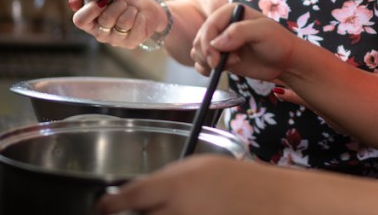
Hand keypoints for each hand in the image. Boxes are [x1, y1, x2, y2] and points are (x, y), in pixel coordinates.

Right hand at [69, 0, 166, 47]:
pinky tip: (139, 16)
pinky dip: (140, 18)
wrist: (145, 9)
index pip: (80, 20)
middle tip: (122, 2)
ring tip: (131, 9)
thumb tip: (74, 0)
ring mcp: (115, 40)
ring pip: (123, 23)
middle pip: (105, 20)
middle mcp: (100, 33)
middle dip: (117, 5)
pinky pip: (135, 28)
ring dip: (130, 10)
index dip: (91, 9)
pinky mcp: (131, 43)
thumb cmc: (124, 1)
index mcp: (89, 21)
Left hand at [97, 155, 282, 214]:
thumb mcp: (200, 167)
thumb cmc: (239, 181)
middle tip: (139, 208)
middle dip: (135, 214)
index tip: (105, 207)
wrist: (273, 203)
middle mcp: (174, 213)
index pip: (123, 200)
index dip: (107, 206)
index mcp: (173, 187)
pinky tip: (194, 213)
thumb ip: (166, 181)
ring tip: (173, 208)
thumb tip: (139, 193)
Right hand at [190, 3, 298, 83]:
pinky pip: (201, 61)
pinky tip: (216, 71)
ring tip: (230, 64)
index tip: (216, 60)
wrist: (286, 62)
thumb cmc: (279, 43)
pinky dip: (203, 68)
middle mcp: (222, 25)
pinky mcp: (220, 57)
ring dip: (207, 61)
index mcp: (230, 12)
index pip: (209, 26)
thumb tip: (216, 43)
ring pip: (198, 50)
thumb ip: (239, 32)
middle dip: (208, 54)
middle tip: (226, 64)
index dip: (208, 43)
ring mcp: (220, 42)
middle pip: (200, 39)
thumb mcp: (263, 32)